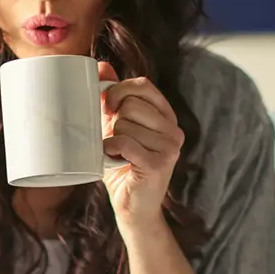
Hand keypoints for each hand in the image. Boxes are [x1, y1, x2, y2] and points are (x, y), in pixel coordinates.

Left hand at [98, 61, 183, 234]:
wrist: (133, 207)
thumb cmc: (123, 167)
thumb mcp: (116, 127)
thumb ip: (113, 99)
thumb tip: (100, 66)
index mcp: (166, 116)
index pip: (143, 85)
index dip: (119, 90)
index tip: (107, 106)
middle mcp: (173, 129)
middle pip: (132, 103)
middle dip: (114, 120)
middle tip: (113, 139)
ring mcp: (170, 146)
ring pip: (126, 123)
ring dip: (112, 139)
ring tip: (117, 154)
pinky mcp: (160, 163)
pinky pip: (125, 142)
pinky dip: (111, 149)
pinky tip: (113, 159)